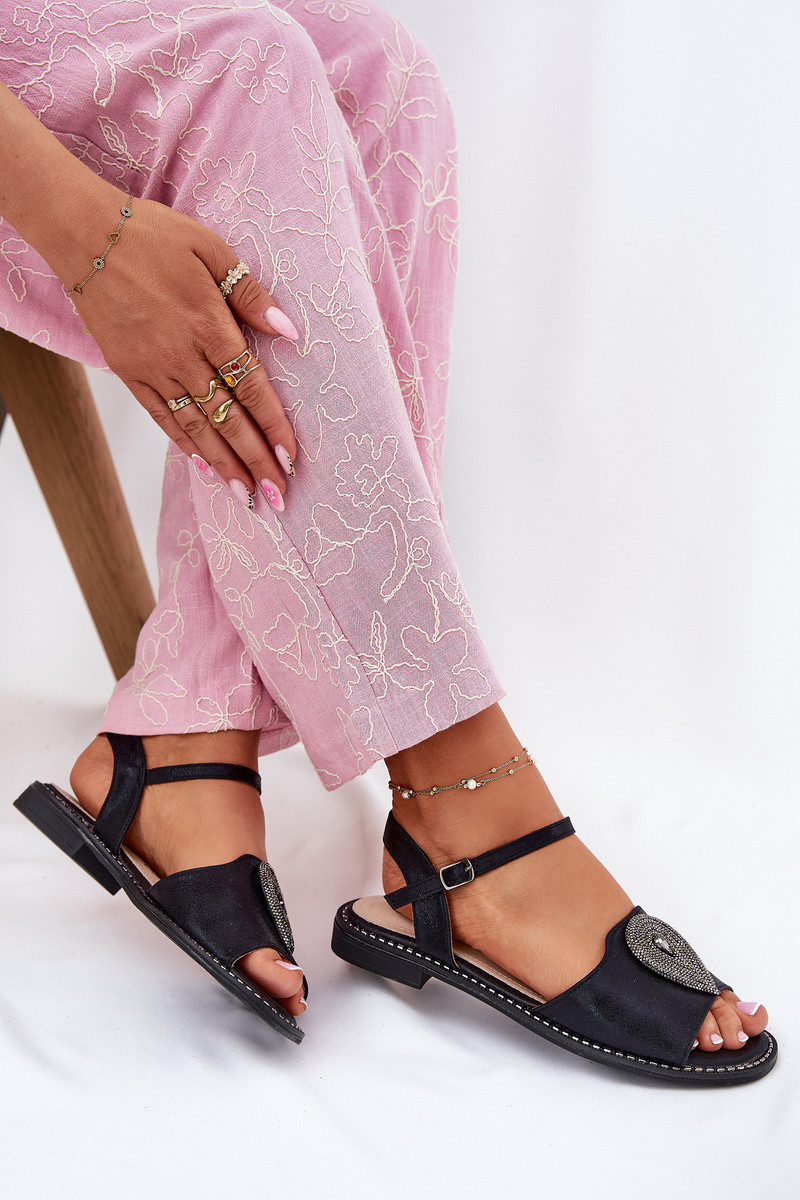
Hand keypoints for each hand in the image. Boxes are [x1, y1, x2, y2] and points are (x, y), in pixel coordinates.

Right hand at [72, 190, 298, 508]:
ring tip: (245, 495)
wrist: (85, 234)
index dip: (272, 425)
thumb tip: (289, 331)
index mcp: (208, 323)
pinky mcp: (128, 371)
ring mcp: (152, 366)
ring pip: (195, 426)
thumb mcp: (212, 249)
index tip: (290, 457)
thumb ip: (250, 294)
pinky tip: (204, 465)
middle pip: (226, 418)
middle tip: (276, 495)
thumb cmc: (153, 235)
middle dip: (254, 461)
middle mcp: (181, 354)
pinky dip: (184, 443)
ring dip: (223, 464)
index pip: (250, 385)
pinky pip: (161, 416)